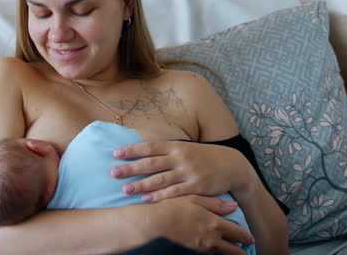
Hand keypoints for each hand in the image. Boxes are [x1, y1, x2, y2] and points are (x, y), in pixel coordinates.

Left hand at [112, 141, 253, 202]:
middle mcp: (181, 158)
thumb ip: (168, 151)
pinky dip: (160, 196)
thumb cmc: (205, 157)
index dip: (132, 150)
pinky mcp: (197, 186)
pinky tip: (148, 200)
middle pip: (151, 163)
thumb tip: (145, 150)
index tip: (116, 153)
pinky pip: (175, 192)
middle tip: (113, 172)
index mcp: (177, 146)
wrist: (233, 166)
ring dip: (142, 185)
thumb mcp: (187, 149)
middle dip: (131, 168)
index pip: (150, 147)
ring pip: (160, 179)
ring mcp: (189, 172)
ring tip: (125, 189)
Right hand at [143, 195, 253, 254]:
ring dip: (229, 252)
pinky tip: (216, 247)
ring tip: (234, 250)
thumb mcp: (196, 198)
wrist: (156, 222)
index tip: (251, 239)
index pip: (238, 234)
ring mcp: (203, 246)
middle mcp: (212, 238)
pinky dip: (216, 251)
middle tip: (247, 251)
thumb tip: (234, 206)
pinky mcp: (194, 249)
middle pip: (233, 250)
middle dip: (242, 252)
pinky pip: (210, 253)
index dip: (247, 237)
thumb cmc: (175, 206)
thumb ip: (216, 204)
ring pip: (222, 253)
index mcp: (215, 223)